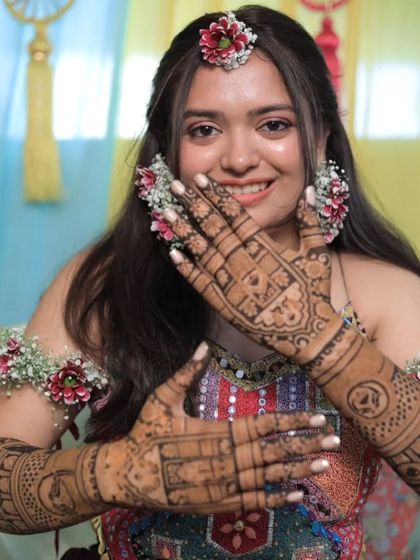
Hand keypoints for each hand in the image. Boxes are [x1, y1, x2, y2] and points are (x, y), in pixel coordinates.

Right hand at [97, 342, 336, 513]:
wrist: (127, 474)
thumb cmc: (146, 433)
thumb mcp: (163, 398)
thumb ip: (186, 372)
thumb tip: (203, 344)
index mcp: (218, 431)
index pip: (265, 424)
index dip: (293, 420)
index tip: (318, 416)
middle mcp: (227, 459)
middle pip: (275, 451)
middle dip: (306, 443)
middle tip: (334, 440)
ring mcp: (224, 484)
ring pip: (269, 477)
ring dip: (298, 470)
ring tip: (323, 465)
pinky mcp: (217, 503)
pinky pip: (253, 501)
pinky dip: (277, 498)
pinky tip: (297, 496)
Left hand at [165, 176, 342, 363]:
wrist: (309, 336)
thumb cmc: (315, 294)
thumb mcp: (318, 254)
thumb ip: (310, 222)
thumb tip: (308, 192)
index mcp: (265, 247)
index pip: (235, 215)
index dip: (216, 196)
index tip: (201, 180)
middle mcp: (245, 262)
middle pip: (214, 228)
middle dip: (194, 205)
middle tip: (176, 186)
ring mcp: (233, 284)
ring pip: (203, 252)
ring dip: (185, 232)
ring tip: (167, 212)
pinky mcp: (226, 306)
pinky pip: (202, 284)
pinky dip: (187, 269)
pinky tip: (173, 253)